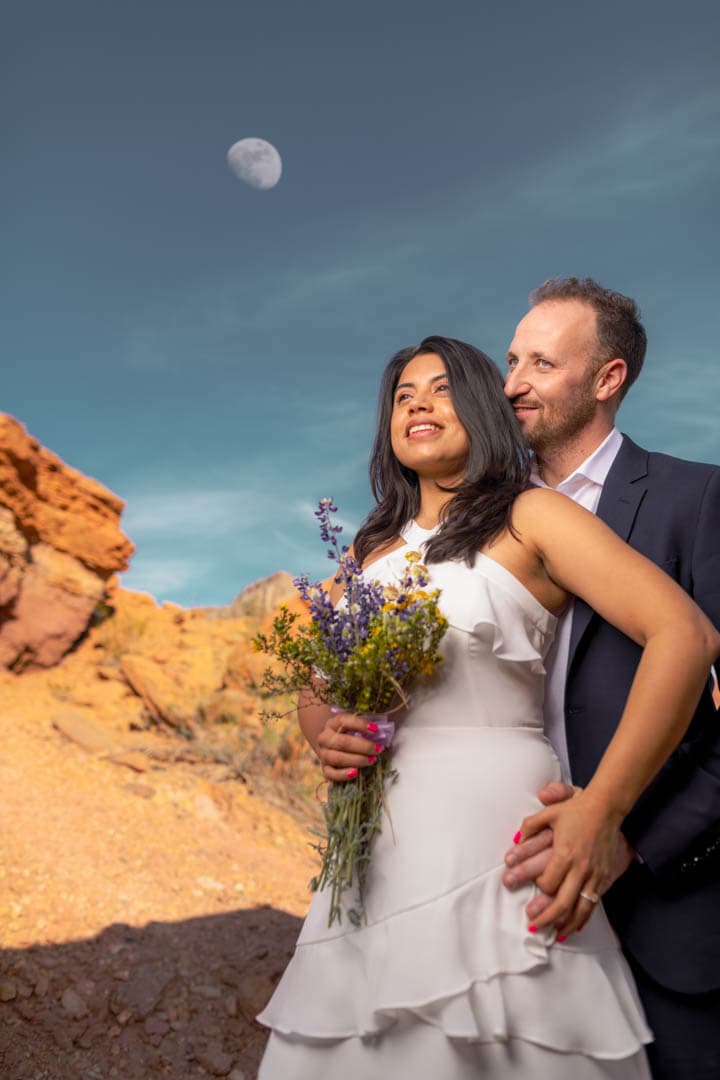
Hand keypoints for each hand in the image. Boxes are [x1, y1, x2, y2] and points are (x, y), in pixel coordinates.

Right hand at [316, 711, 381, 781]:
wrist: (332, 747)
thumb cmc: (349, 735)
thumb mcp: (355, 728)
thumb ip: (366, 728)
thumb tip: (383, 734)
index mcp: (333, 724)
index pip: (344, 721)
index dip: (360, 725)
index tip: (376, 730)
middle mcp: (325, 738)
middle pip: (343, 742)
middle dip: (363, 746)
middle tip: (378, 749)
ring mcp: (323, 754)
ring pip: (337, 758)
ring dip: (357, 760)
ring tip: (372, 760)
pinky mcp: (324, 768)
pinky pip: (331, 774)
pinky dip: (343, 774)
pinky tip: (355, 773)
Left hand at [503, 782, 634, 934]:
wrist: (606, 808)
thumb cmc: (577, 810)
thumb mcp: (550, 813)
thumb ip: (530, 825)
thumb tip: (516, 838)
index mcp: (564, 853)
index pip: (548, 882)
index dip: (539, 889)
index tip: (534, 889)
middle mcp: (580, 868)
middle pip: (562, 902)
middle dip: (546, 918)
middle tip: (534, 926)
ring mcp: (594, 874)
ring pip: (580, 908)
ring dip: (566, 923)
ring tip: (554, 933)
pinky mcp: (604, 877)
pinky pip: (594, 903)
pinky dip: (583, 917)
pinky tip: (575, 925)